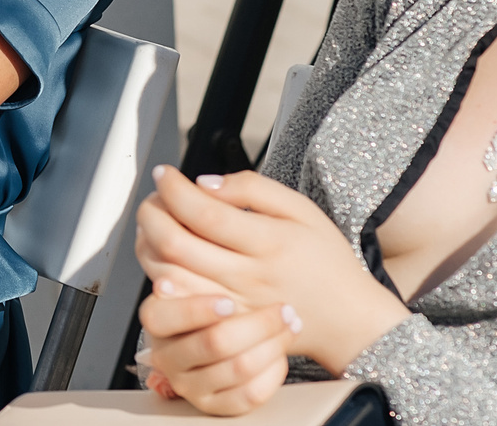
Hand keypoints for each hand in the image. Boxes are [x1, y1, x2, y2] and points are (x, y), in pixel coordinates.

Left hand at [134, 167, 411, 378]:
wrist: (348, 320)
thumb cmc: (326, 260)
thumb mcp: (303, 210)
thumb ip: (253, 188)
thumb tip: (205, 183)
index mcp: (268, 242)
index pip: (205, 213)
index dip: (174, 189)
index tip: (164, 173)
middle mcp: (247, 276)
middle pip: (175, 245)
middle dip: (150, 214)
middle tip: (154, 197)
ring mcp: (234, 304)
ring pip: (168, 275)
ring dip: (148, 244)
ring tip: (156, 222)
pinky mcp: (227, 324)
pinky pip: (180, 304)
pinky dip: (159, 276)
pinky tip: (163, 256)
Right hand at [137, 288, 294, 414]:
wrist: (221, 337)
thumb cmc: (210, 308)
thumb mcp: (194, 287)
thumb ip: (188, 282)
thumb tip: (165, 285)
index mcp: (156, 323)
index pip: (164, 318)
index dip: (197, 310)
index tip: (229, 301)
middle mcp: (167, 357)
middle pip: (214, 343)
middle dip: (258, 324)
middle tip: (283, 309)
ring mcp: (190, 386)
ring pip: (239, 368)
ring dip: (274, 345)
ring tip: (290, 326)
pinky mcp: (214, 406)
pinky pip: (250, 394)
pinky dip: (273, 372)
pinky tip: (280, 354)